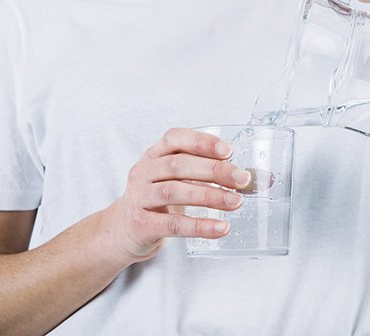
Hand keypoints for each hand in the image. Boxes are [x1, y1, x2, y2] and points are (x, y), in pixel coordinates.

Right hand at [101, 128, 250, 263]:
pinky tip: (220, 227)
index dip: (202, 142)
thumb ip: (202, 172)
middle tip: (242, 179)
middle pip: (178, 165)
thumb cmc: (158, 200)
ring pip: (175, 192)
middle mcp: (143, 172)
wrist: (123, 231)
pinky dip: (200, 226)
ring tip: (236, 202)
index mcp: (154, 155)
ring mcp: (139, 198)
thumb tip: (246, 175)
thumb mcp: (173, 179)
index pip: (175, 138)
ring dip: (210, 196)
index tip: (228, 150)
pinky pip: (173, 224)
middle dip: (214, 170)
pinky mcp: (141, 225)